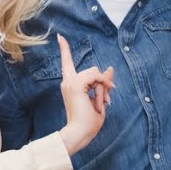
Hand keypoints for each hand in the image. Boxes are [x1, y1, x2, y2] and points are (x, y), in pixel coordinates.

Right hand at [56, 34, 114, 154]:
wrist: (79, 132)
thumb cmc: (89, 121)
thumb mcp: (100, 98)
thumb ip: (103, 83)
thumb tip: (110, 68)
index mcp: (70, 84)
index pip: (67, 63)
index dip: (65, 49)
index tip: (60, 37)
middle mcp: (68, 81)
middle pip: (93, 70)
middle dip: (103, 83)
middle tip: (106, 100)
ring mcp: (70, 82)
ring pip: (95, 73)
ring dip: (103, 88)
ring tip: (100, 103)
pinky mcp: (75, 85)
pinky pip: (96, 77)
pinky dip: (102, 87)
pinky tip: (100, 100)